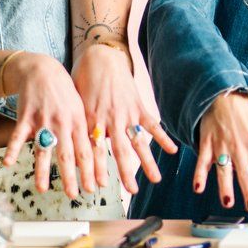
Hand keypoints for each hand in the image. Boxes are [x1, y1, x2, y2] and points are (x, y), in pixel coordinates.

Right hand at [2, 52, 96, 199]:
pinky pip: (18, 135)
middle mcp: (62, 123)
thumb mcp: (80, 108)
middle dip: (71, 177)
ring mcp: (43, 120)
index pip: (87, 151)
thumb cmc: (64, 93)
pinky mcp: (26, 116)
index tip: (93, 188)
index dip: (90, 170)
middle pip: (68, 154)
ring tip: (43, 188)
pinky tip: (9, 163)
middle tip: (74, 195)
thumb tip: (95, 154)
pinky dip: (13, 149)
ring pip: (44, 149)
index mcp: (78, 122)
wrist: (42, 70)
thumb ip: (84, 130)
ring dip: (43, 170)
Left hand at [71, 44, 177, 194]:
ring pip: (137, 142)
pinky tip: (172, 150)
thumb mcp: (75, 103)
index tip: (98, 187)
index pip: (94, 151)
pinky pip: (151, 124)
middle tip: (132, 191)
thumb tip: (75, 147)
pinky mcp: (138, 105)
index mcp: (91, 120)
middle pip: (118, 152)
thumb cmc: (83, 79)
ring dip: (147, 162)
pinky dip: (162, 137)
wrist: (100, 56)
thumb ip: (79, 124)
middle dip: (125, 173)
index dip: (96, 170)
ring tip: (156, 179)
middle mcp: (109, 119)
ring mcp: (126, 113)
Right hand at [193, 92, 247, 212]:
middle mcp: (240, 149)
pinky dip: (199, 175)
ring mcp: (222, 147)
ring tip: (227, 202)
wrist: (225, 96)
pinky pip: (202, 162)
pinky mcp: (207, 145)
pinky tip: (198, 188)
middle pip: (245, 173)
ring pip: (224, 170)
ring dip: (225, 187)